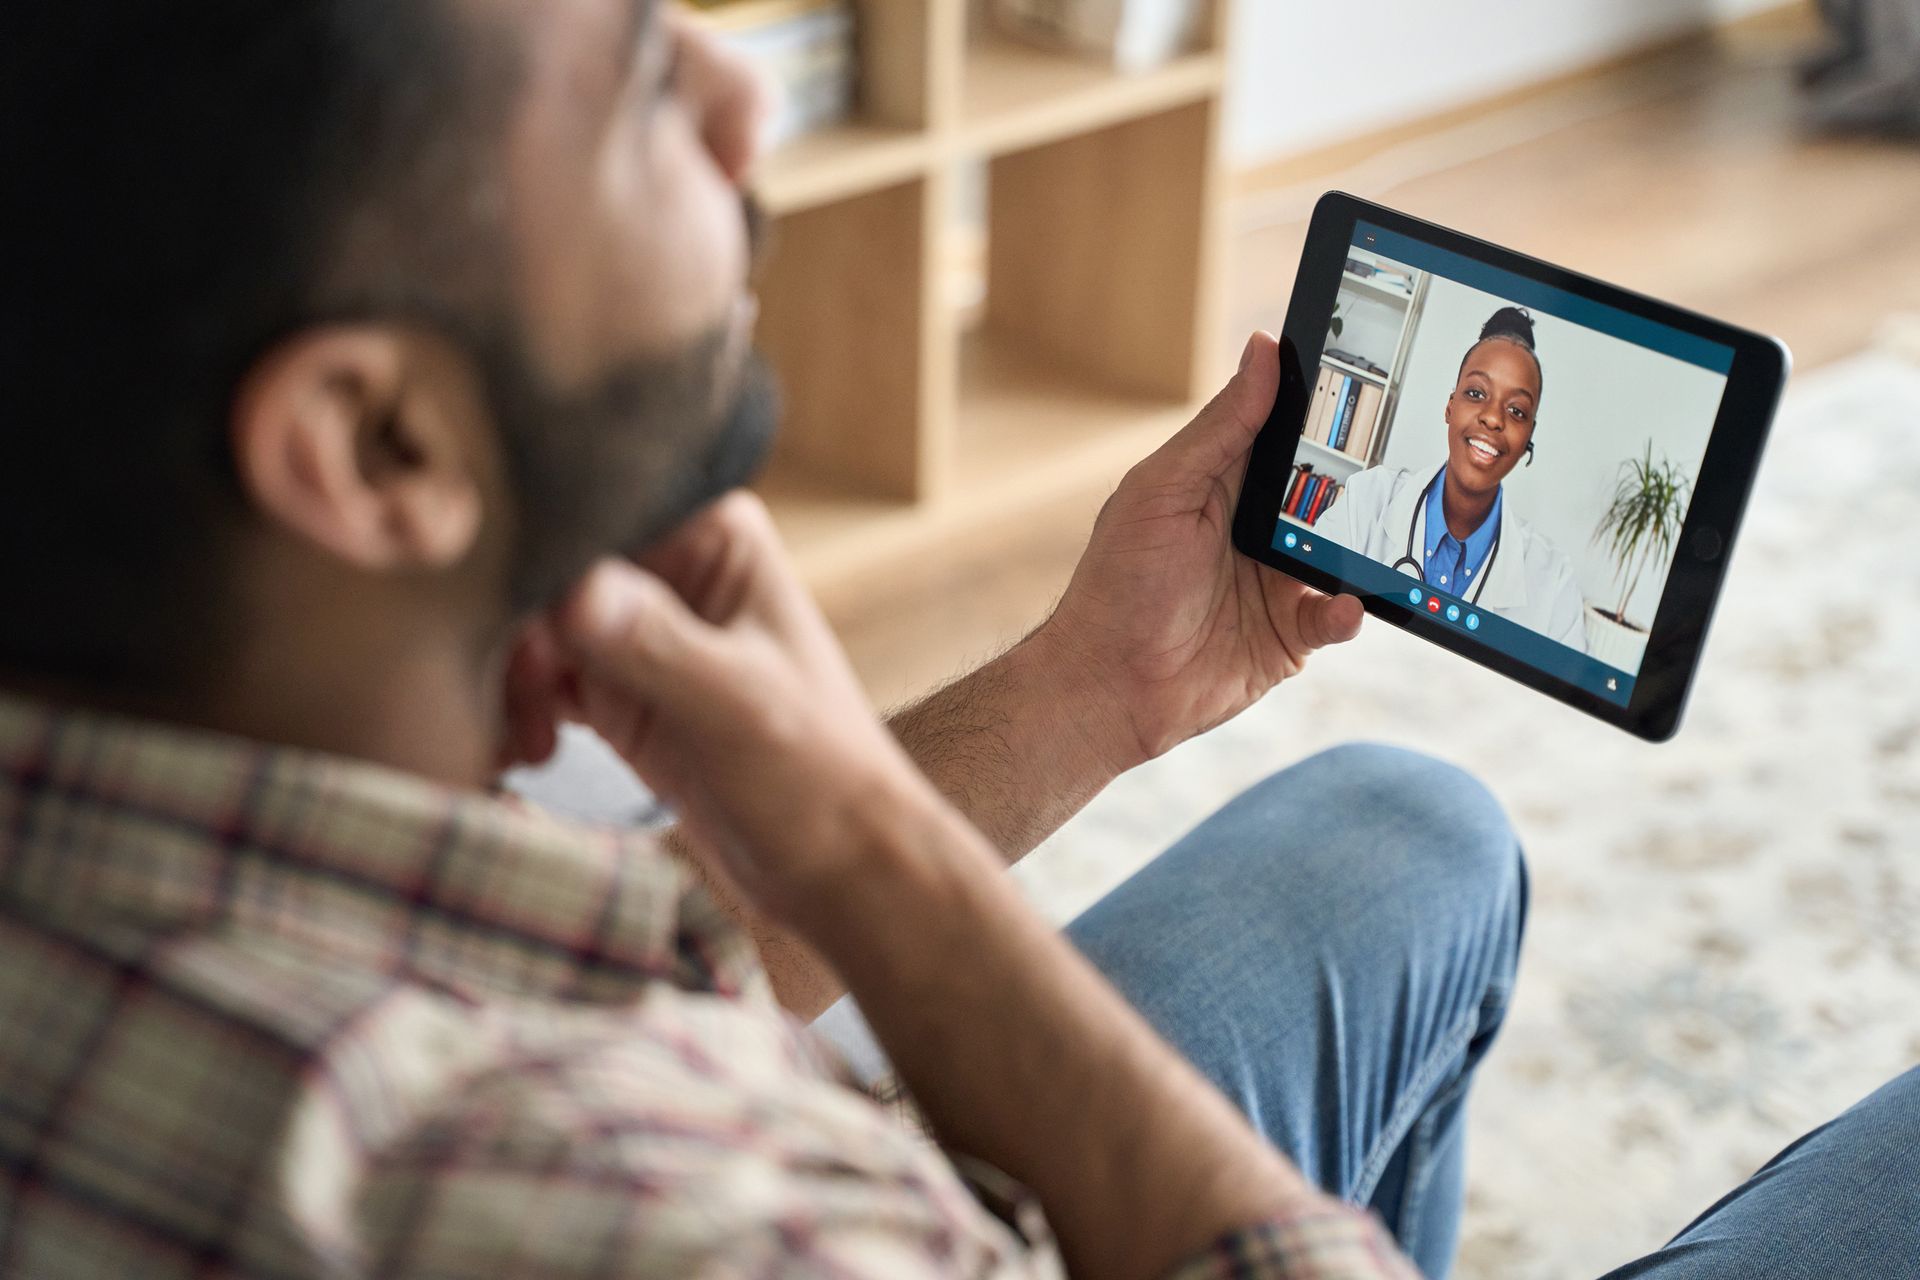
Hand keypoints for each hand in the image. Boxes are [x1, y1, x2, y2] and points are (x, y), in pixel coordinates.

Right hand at [546, 492, 945, 919]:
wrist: (836, 868)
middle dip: (512, 637)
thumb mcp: (738, 704)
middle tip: (515, 712)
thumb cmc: (817, 774)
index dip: (533, 562)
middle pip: (546, 572)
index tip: (494, 621)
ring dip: (508, 683)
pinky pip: (536, 681)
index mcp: (712, 536)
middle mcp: (671, 568)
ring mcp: (640, 631)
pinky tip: (518, 756)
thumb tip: (572, 589)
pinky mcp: (617, 691)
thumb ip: (657, 644)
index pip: (591, 516)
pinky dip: (513, 713)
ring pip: (531, 629)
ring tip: (523, 749)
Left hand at [1038, 332, 1363, 767]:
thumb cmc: (1118, 583)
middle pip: (1328, 491)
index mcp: (1224, 482)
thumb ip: (1222, 426)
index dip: (1322, 406)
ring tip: (1381, 538)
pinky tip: (1345, 604)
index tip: (1369, 370)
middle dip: (1361, 478)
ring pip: (1342, 552)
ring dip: (1361, 547)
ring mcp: (1277, 581)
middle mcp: (1257, 528)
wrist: (1109, 685)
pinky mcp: (1290, 634)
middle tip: (1401, 458)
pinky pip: (1336, 616)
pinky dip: (1347, 611)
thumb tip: (1264, 350)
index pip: (1284, 431)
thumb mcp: (1165, 490)